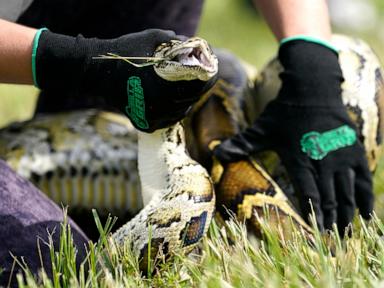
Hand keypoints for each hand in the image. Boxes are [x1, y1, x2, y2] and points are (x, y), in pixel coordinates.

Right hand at [34, 29, 214, 131]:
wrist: (96, 71)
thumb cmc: (124, 53)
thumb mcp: (151, 38)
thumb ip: (174, 40)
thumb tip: (191, 43)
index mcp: (167, 86)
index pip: (198, 88)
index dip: (208, 80)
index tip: (210, 74)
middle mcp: (161, 106)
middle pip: (190, 101)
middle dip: (197, 91)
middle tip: (199, 83)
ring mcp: (151, 117)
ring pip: (179, 113)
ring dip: (185, 103)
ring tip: (187, 94)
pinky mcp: (143, 122)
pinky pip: (164, 122)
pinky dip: (171, 114)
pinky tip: (173, 105)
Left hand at [214, 40, 372, 231]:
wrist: (312, 88)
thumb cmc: (285, 111)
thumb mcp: (261, 129)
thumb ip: (241, 144)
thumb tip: (215, 153)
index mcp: (299, 159)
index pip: (308, 193)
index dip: (313, 215)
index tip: (316, 233)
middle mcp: (323, 161)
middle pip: (330, 198)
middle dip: (331, 221)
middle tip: (332, 241)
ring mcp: (341, 156)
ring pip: (347, 192)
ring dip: (347, 214)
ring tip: (346, 233)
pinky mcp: (353, 150)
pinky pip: (363, 178)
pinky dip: (365, 197)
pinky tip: (367, 213)